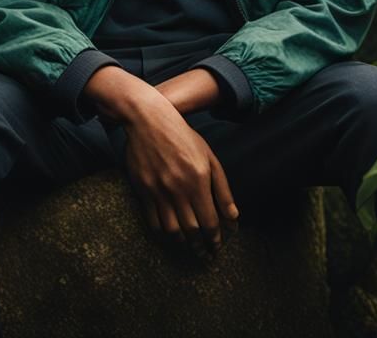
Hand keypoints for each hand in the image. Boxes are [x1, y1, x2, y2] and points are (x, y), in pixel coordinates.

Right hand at [121, 90, 239, 258]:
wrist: (148, 120)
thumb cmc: (183, 135)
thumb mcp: (209, 156)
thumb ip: (222, 188)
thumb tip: (233, 217)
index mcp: (198, 180)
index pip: (210, 222)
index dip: (215, 239)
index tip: (218, 248)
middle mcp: (178, 189)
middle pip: (192, 230)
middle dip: (201, 247)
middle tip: (206, 255)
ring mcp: (158, 191)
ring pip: (172, 230)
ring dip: (183, 242)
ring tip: (190, 245)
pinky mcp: (143, 191)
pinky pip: (153, 221)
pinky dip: (163, 233)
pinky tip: (170, 233)